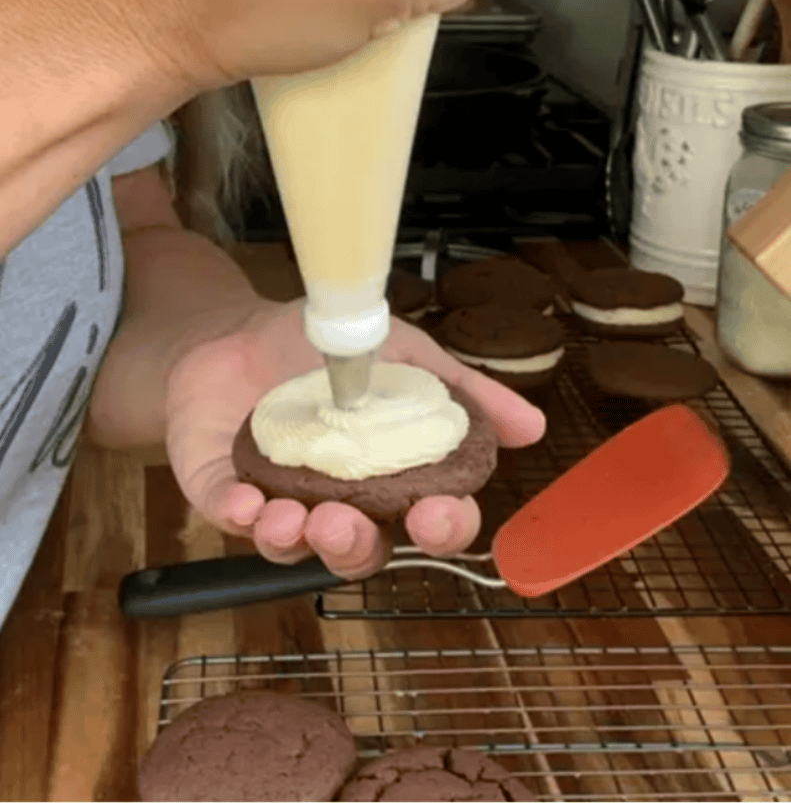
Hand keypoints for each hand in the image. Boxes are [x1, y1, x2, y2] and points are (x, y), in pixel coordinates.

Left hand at [164, 298, 545, 579]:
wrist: (244, 331)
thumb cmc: (333, 352)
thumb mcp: (407, 358)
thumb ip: (463, 393)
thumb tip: (532, 427)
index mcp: (393, 479)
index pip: (429, 520)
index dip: (441, 528)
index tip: (440, 513)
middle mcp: (341, 504)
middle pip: (362, 550)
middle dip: (357, 547)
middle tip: (347, 522)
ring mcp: (281, 502)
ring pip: (295, 549)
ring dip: (297, 542)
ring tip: (290, 519)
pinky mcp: (225, 491)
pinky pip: (229, 516)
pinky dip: (237, 514)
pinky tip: (244, 503)